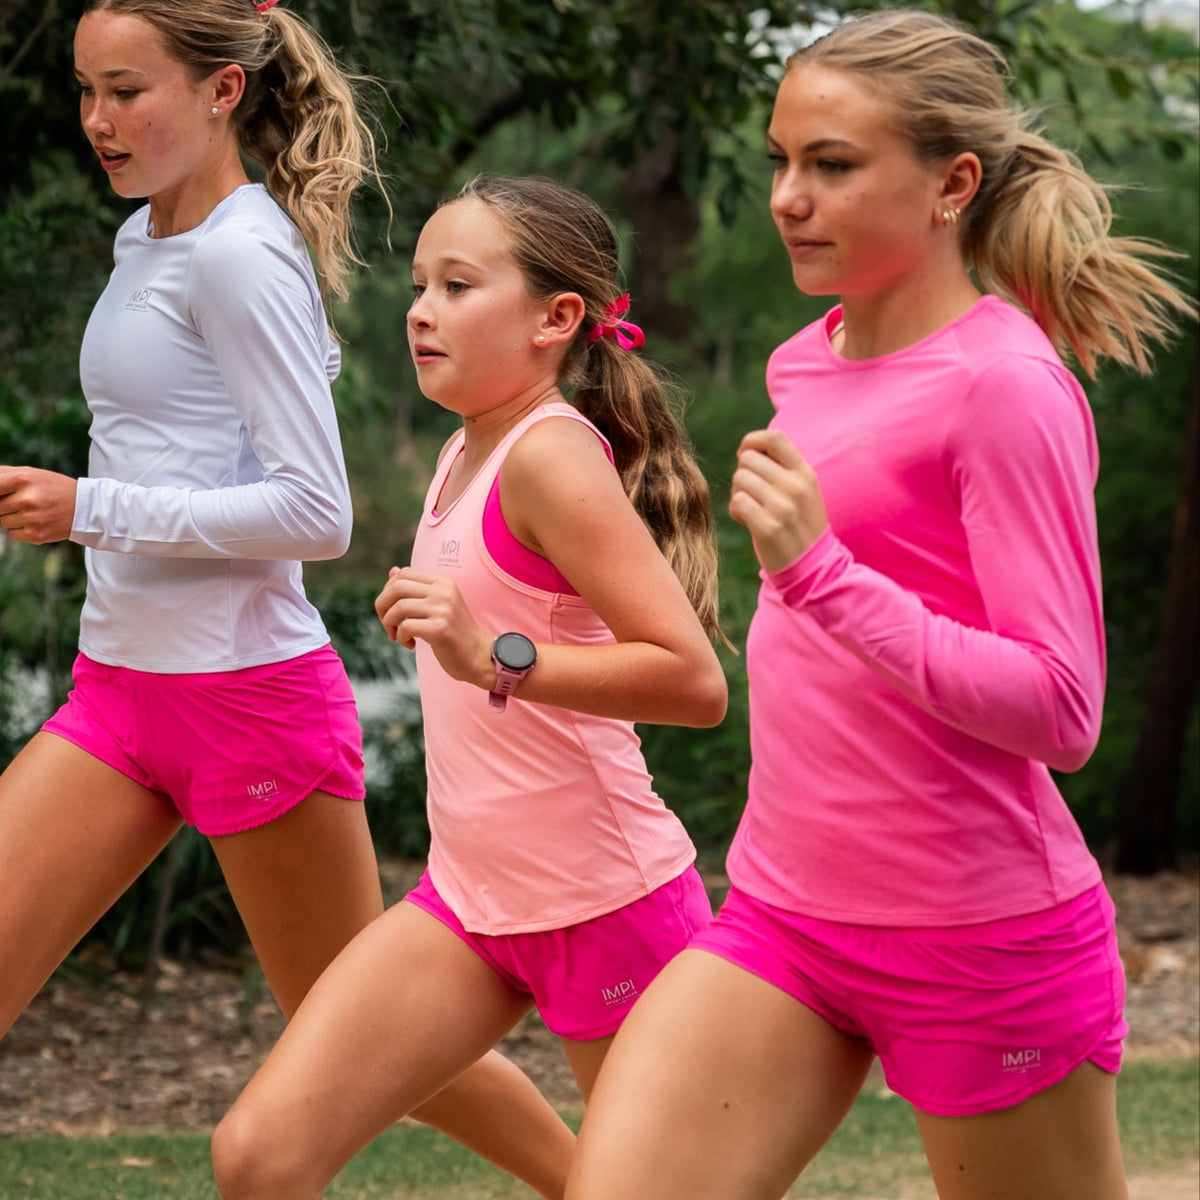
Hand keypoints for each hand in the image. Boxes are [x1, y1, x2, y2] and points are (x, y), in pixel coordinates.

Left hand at [0, 466, 77, 544]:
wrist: (85, 508)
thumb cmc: (52, 488)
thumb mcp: (30, 473)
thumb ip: (2, 474)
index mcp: (22, 479)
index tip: (4, 497)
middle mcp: (26, 499)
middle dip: (5, 505)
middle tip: (22, 502)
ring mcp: (30, 519)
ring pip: (2, 521)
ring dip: (12, 518)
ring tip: (32, 512)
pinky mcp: (35, 535)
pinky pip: (12, 534)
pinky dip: (20, 530)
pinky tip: (35, 522)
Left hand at [374, 566, 492, 687]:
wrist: (478, 654)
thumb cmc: (454, 632)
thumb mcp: (437, 605)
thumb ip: (416, 589)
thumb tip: (392, 571)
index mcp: (442, 583)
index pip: (404, 573)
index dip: (388, 589)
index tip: (390, 608)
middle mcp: (443, 592)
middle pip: (396, 587)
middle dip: (382, 606)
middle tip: (387, 623)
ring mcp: (443, 609)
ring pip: (398, 607)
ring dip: (389, 624)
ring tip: (396, 636)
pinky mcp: (440, 628)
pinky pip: (406, 627)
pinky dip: (400, 637)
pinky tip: (409, 644)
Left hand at [728, 429, 828, 572]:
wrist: (813, 567)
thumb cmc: (800, 524)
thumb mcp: (803, 491)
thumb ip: (782, 468)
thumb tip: (747, 449)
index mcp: (805, 473)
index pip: (774, 437)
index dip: (752, 441)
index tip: (747, 456)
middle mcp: (796, 486)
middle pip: (748, 459)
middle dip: (743, 475)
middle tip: (753, 494)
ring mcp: (783, 507)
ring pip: (739, 480)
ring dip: (739, 494)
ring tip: (753, 509)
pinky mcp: (768, 528)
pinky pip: (737, 502)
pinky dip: (737, 512)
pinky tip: (749, 521)